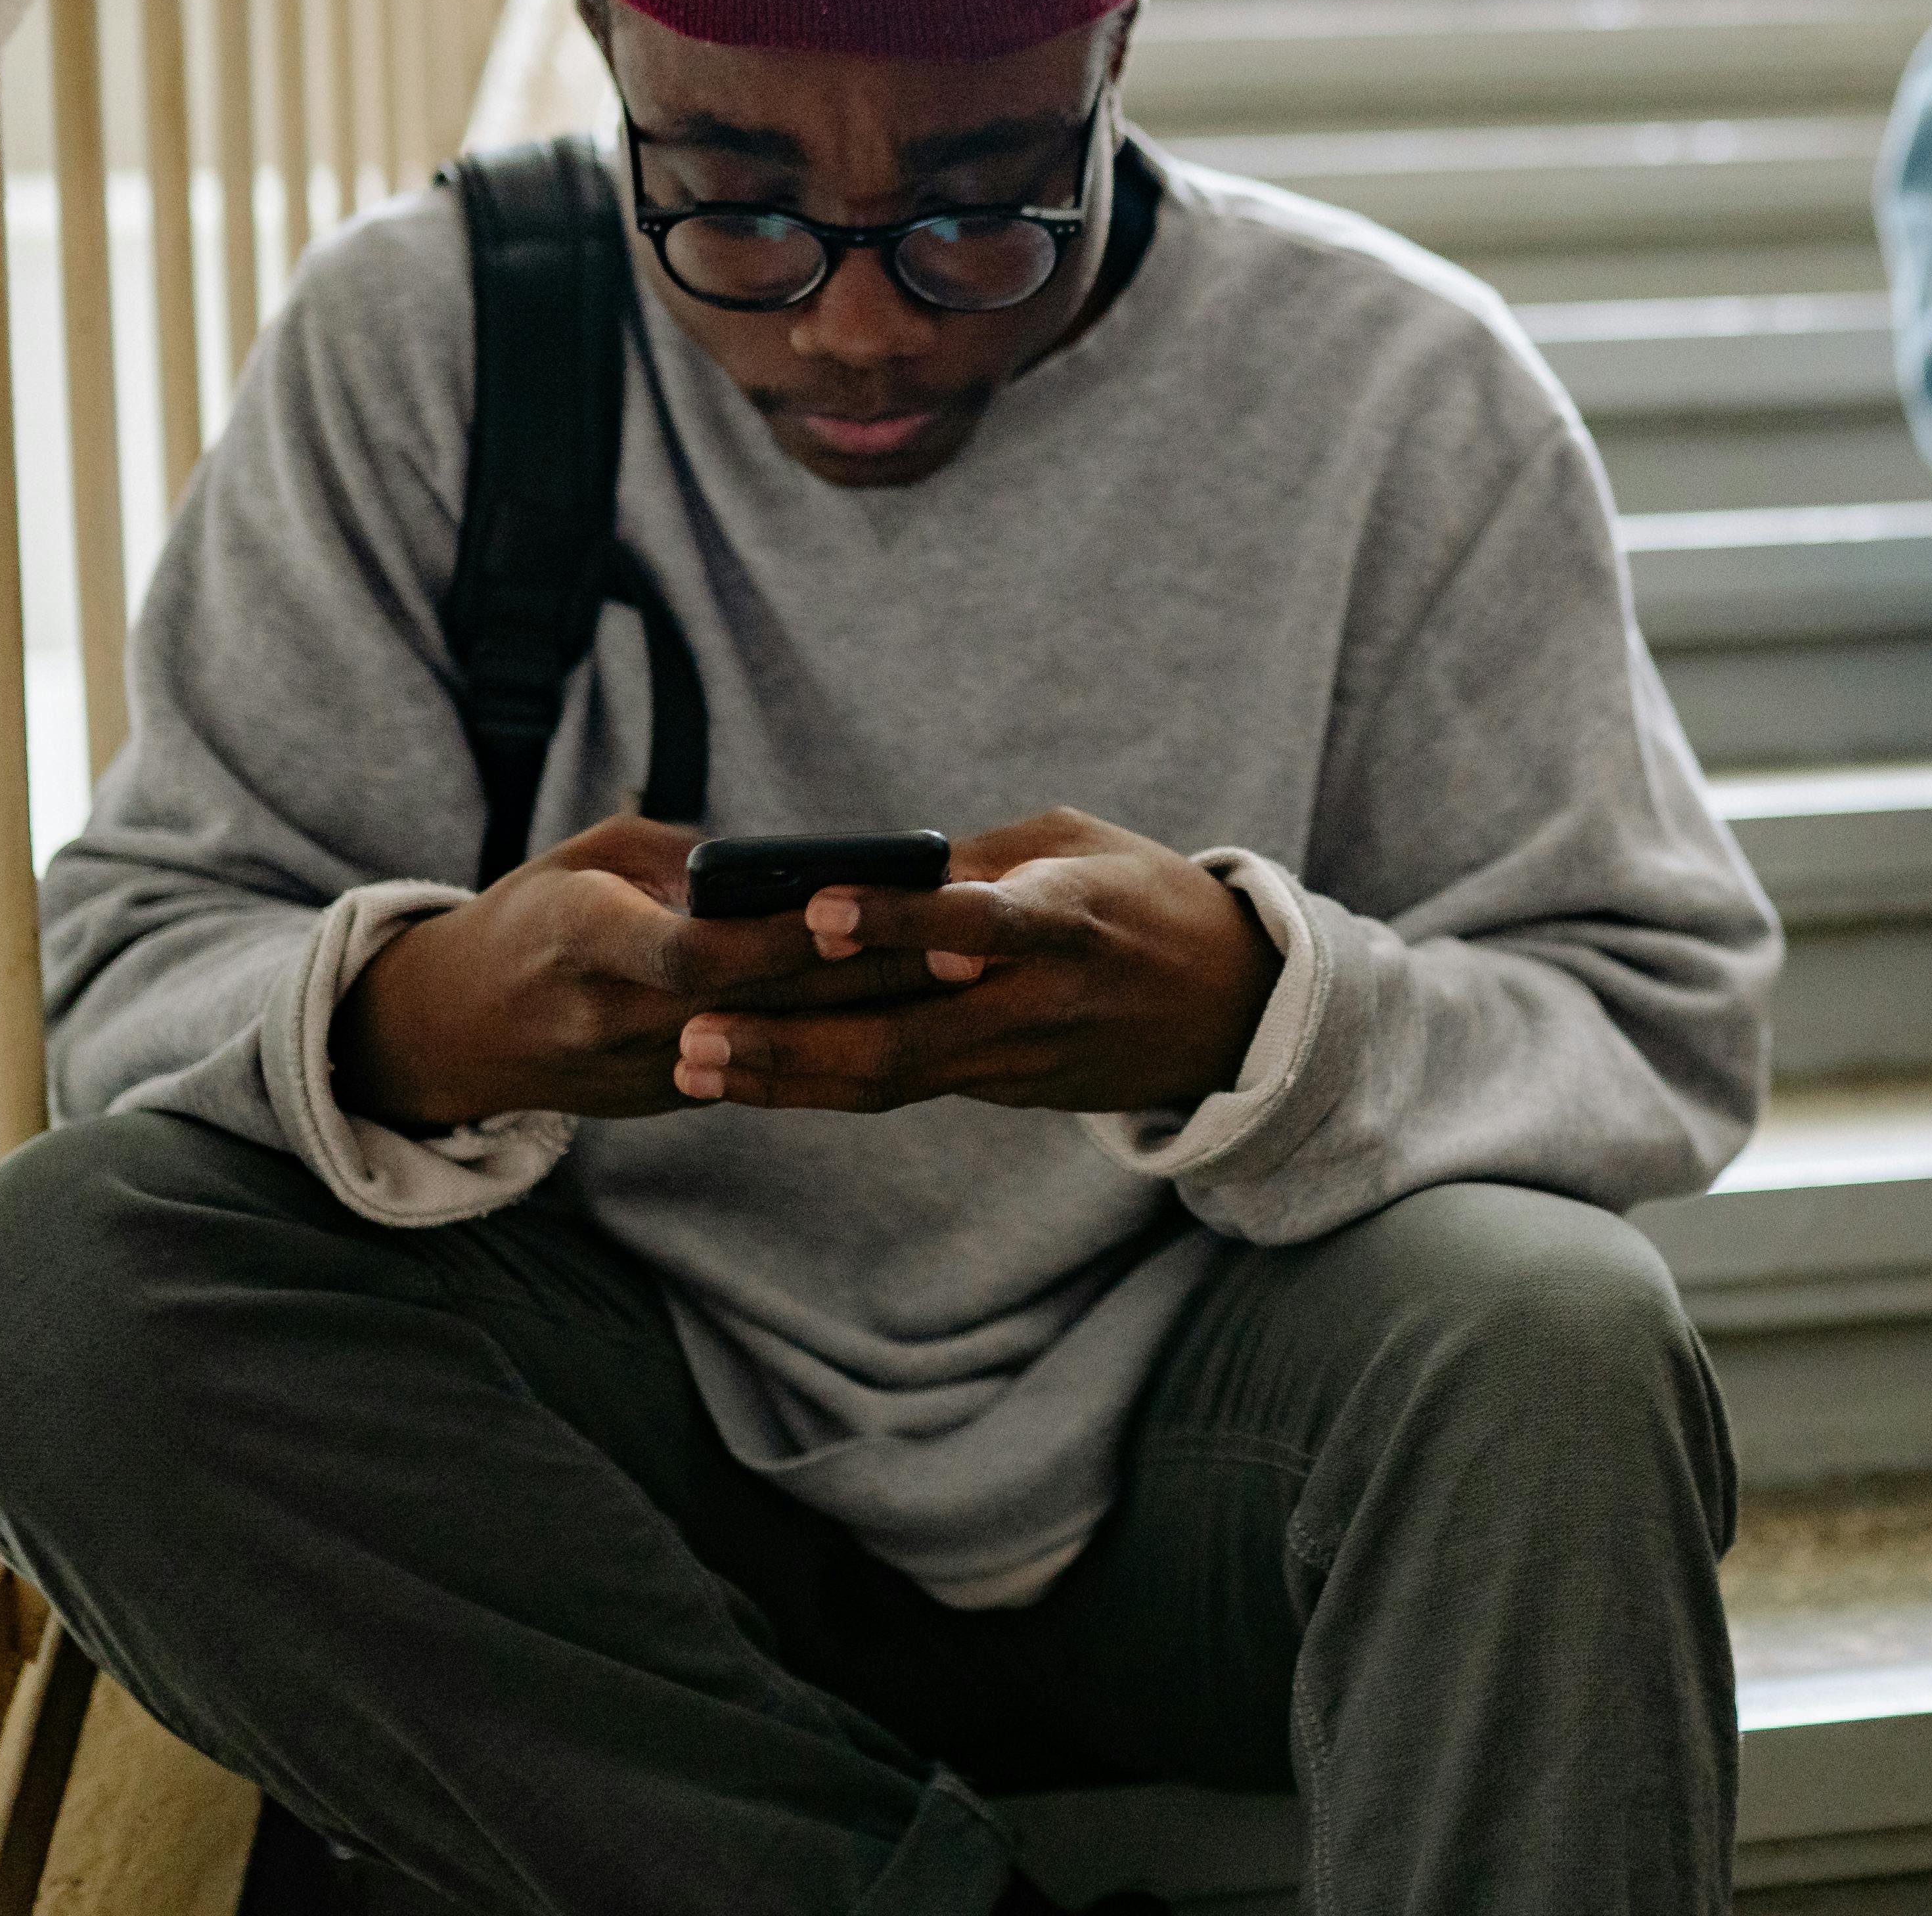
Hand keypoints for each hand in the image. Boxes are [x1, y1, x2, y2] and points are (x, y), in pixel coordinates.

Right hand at [331, 818, 955, 1127]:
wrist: (458, 1028)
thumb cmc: (536, 914)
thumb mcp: (590, 858)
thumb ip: (681, 859)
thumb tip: (785, 867)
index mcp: (584, 939)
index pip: (694, 954)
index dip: (779, 941)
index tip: (858, 911)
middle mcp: (615, 1016)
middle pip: (761, 1003)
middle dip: (865, 979)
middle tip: (965, 945)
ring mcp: (645, 1070)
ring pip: (776, 1041)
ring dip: (869, 1013)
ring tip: (961, 978)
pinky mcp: (673, 1097)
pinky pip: (764, 1064)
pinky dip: (833, 1038)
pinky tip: (914, 1013)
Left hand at [674, 808, 1281, 1115]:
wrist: (1236, 1008)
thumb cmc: (1144, 897)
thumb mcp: (1078, 844)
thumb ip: (978, 860)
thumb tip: (870, 871)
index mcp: (1069, 917)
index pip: (978, 922)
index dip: (898, 919)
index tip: (817, 910)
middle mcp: (1041, 1000)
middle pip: (908, 1034)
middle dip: (795, 1036)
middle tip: (696, 1027)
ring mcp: (1023, 1057)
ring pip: (892, 1079)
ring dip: (787, 1075)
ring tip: (695, 1063)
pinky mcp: (1009, 1087)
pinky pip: (905, 1087)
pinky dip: (821, 1081)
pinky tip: (745, 1074)